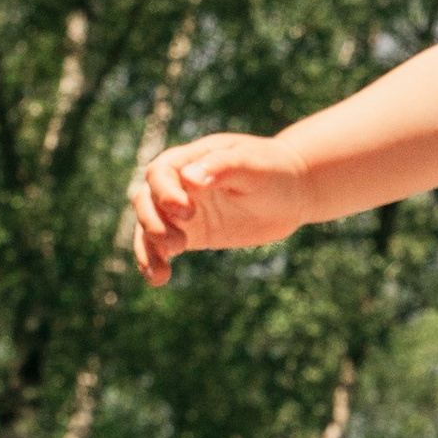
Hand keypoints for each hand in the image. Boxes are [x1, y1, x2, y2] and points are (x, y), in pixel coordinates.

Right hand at [129, 134, 309, 285]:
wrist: (291, 192)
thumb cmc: (273, 170)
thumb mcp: (253, 164)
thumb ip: (223, 167)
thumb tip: (190, 178)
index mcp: (190, 159)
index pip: (161, 173)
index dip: (165, 192)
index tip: (186, 211)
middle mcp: (178, 184)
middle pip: (146, 201)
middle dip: (154, 223)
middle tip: (180, 244)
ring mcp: (181, 210)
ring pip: (149, 227)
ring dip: (149, 249)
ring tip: (161, 274)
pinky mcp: (189, 233)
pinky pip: (161, 248)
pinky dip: (155, 262)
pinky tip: (158, 279)